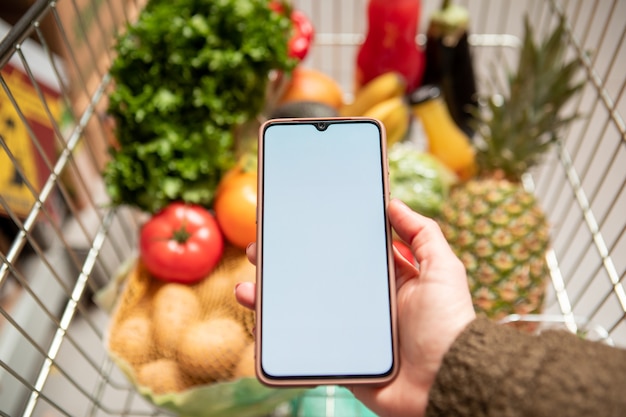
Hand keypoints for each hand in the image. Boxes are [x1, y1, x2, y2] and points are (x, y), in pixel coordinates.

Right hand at [235, 199, 475, 416]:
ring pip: (301, 308)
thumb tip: (394, 202)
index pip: (345, 251)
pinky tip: (259, 320)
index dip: (320, 237)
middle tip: (260, 250)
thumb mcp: (443, 269)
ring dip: (271, 296)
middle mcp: (362, 302)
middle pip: (316, 276)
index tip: (295, 222)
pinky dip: (278, 333)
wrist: (446, 382)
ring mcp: (347, 329)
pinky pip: (303, 342)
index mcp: (384, 279)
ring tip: (249, 286)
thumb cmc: (448, 325)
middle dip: (286, 262)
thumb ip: (423, 233)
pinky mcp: (338, 356)